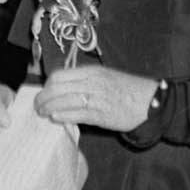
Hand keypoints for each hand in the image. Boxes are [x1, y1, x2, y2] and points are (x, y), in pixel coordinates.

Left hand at [33, 65, 159, 133]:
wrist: (151, 102)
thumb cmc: (127, 89)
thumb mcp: (105, 76)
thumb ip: (84, 80)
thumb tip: (62, 87)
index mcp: (92, 72)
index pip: (59, 76)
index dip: (47, 85)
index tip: (44, 92)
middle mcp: (92, 83)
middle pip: (56, 88)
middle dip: (42, 98)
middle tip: (38, 105)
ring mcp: (96, 99)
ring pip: (62, 101)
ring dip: (48, 108)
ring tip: (43, 113)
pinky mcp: (100, 115)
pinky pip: (75, 114)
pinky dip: (62, 115)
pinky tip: (55, 117)